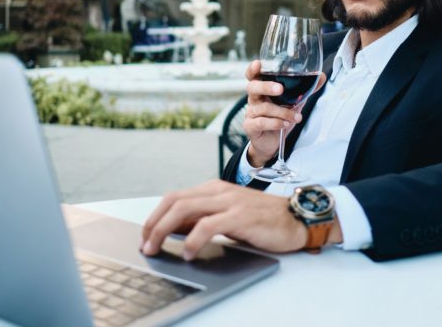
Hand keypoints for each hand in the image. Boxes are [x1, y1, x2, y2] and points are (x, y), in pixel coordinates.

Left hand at [141, 180, 306, 259]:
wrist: (296, 218)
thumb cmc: (263, 219)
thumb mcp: (228, 215)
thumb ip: (204, 218)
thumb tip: (175, 229)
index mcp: (214, 189)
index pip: (174, 197)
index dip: (155, 216)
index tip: (145, 235)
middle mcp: (218, 191)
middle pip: (174, 201)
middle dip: (152, 223)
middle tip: (145, 244)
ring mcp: (229, 201)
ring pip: (184, 209)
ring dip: (163, 230)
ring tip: (156, 248)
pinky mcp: (240, 216)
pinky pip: (208, 225)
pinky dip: (192, 239)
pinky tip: (187, 252)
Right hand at [243, 60, 326, 167]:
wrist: (271, 143)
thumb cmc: (280, 118)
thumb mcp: (294, 102)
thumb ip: (305, 90)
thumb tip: (321, 77)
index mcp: (262, 90)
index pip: (252, 76)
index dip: (253, 70)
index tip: (258, 64)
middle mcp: (254, 99)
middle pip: (253, 88)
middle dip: (266, 87)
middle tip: (280, 89)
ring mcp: (250, 113)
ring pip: (263, 108)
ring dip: (282, 112)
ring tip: (296, 117)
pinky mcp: (251, 127)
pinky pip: (261, 122)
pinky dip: (275, 123)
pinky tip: (284, 124)